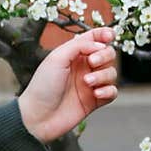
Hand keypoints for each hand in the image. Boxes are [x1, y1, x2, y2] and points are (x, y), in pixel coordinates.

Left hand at [17, 27, 117, 143]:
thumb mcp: (57, 58)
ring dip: (103, 75)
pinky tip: (95, 94)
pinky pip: (112, 92)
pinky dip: (108, 91)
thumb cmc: (43, 86)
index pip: (94, 39)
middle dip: (105, 55)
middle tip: (91, 62)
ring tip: (87, 83)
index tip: (110, 35)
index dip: (104, 34)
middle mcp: (83, 68)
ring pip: (111, 73)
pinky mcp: (94, 101)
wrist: (38, 116)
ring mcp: (90, 85)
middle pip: (108, 54)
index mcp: (73, 55)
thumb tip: (101, 45)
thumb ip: (80, 45)